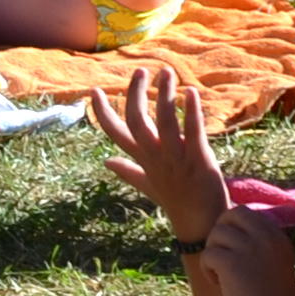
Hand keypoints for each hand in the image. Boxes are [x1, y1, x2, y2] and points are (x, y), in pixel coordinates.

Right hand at [91, 69, 232, 246]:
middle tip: (140, 71)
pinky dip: (192, 111)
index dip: (102, 112)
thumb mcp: (148, 184)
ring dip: (164, 95)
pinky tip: (190, 93)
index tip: (94, 91)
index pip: (115, 133)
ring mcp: (176, 159)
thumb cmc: (175, 201)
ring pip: (165, 122)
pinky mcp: (199, 160)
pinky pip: (193, 132)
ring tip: (166, 73)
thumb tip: (107, 162)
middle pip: (137, 122)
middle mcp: (155, 158)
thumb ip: (128, 170)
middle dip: (135, 94)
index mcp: (142, 160)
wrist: (200, 224)